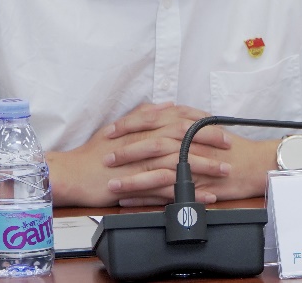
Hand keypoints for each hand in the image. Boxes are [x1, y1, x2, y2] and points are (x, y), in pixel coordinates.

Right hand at [47, 102, 231, 207]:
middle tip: (229, 144)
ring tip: (223, 171)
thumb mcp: (118, 128)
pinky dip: (189, 193)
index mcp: (140, 129)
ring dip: (204, 166)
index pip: (176, 120)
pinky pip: (169, 188)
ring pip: (179, 162)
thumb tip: (165, 104)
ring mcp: (141, 164)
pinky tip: (205, 196)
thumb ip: (143, 115)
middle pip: (182, 138)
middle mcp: (143, 143)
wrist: (72, 174)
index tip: (217, 124)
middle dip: (208, 141)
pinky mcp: (138, 185)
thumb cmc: (93, 153)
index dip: (199, 122)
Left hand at [107, 126, 280, 206]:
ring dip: (131, 178)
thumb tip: (161, 109)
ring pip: (156, 170)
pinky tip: (131, 201)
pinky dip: (147, 197)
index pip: (151, 121)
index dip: (128, 126)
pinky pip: (166, 193)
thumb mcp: (205, 123)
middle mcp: (187, 143)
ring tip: (112, 184)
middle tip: (105, 158)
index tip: (109, 132)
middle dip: (124, 152)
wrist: (255, 163)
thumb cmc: (231, 145)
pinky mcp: (194, 186)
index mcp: (187, 125)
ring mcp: (190, 165)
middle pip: (150, 145)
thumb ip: (182, 116)